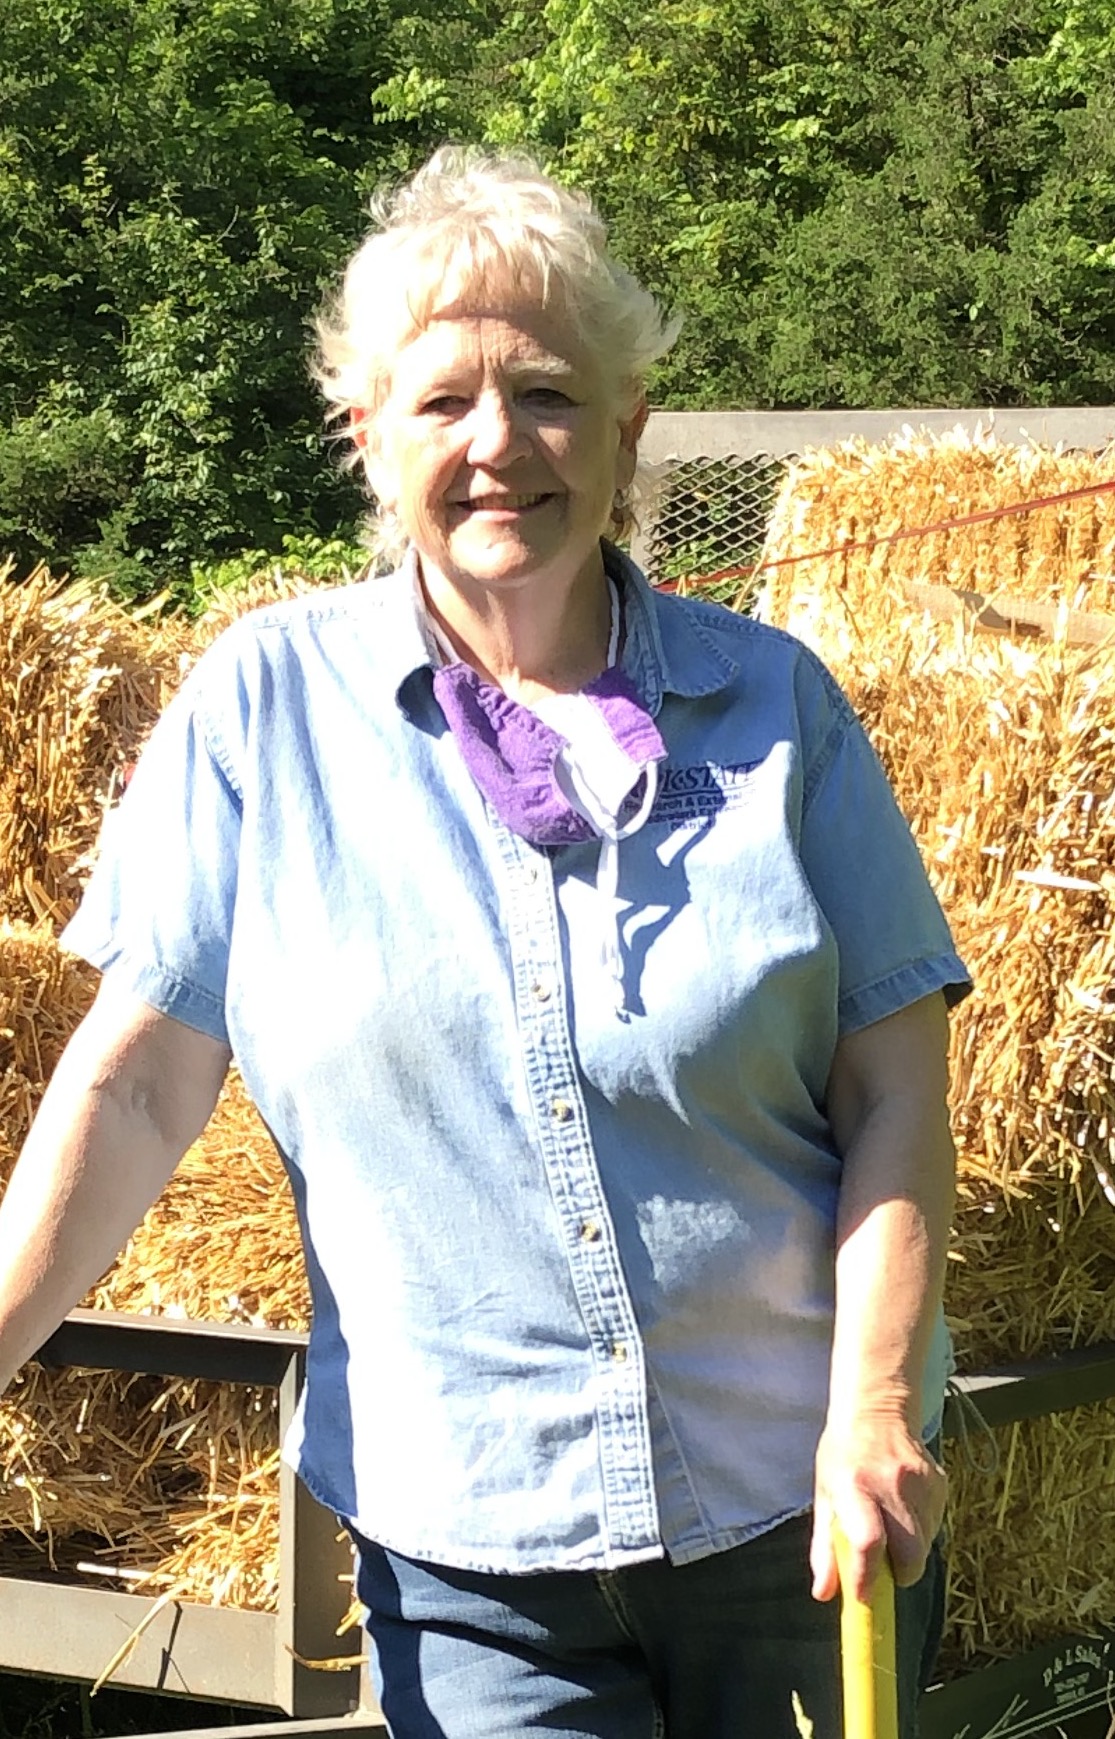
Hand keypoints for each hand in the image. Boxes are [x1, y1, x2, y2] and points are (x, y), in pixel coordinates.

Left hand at [809, 1410, 945, 1603]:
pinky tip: (905, 1507)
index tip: (864, 1596)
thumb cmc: (843, 1457)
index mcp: (854, 1486)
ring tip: (890, 1523)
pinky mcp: (940, 1482)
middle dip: (899, 1573)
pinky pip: (936, 1527)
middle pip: (910, 1555)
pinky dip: (922, 1530)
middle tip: (884, 1565)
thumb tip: (823, 1594)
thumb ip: (824, 1548)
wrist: (876, 1409)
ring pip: (926, 1545)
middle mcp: (891, 1483)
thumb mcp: (824, 1495)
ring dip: (910, 1550)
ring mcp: (920, 1482)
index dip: (868, 1577)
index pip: (868, 1542)